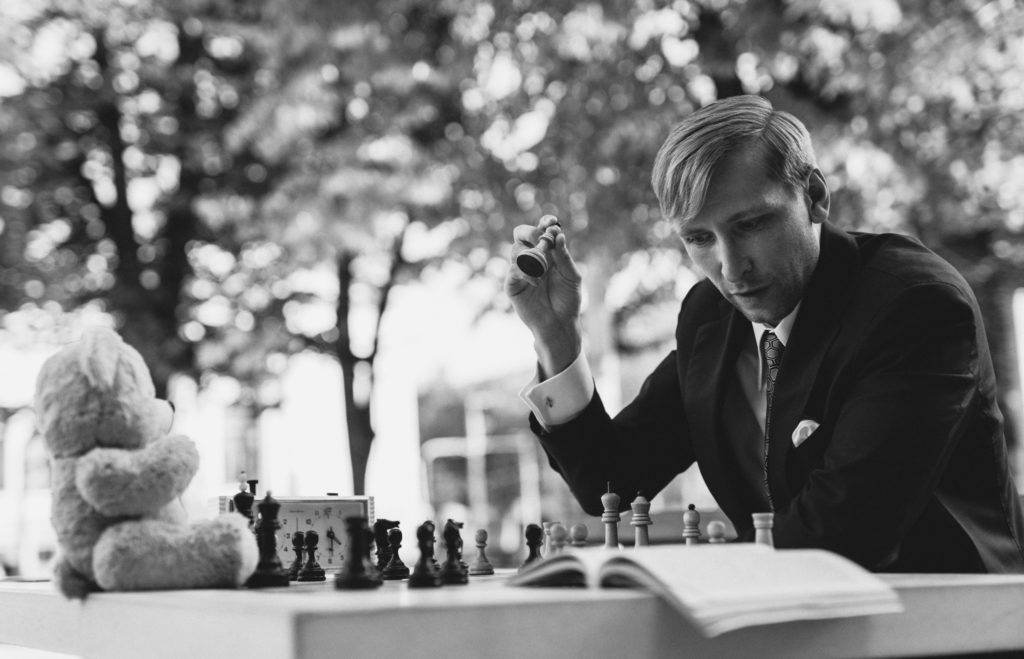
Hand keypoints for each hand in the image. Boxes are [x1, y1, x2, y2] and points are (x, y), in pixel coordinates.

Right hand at [505, 215, 582, 376]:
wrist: (559, 324)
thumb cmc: (568, 300)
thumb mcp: (572, 276)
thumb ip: (564, 256)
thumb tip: (558, 234)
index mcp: (548, 252)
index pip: (541, 230)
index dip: (544, 222)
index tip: (552, 221)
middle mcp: (532, 257)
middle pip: (521, 233)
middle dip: (531, 233)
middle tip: (544, 242)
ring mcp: (521, 270)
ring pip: (515, 249)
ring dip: (531, 254)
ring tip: (544, 268)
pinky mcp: (512, 284)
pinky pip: (513, 270)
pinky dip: (525, 272)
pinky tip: (537, 282)